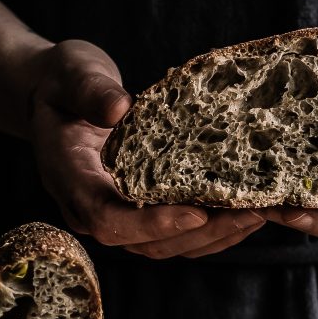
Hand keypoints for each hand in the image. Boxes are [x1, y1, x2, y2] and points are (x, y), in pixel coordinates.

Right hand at [26, 40, 264, 258]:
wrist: (56, 94)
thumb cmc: (63, 81)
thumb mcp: (72, 73)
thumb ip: (91, 90)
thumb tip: (118, 109)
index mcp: (69, 178)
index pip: (107, 218)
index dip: (151, 223)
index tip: (195, 213)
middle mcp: (90, 207)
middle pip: (144, 243)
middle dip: (200, 233)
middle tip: (251, 212)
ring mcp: (116, 213)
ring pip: (165, 246)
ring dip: (215, 236)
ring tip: (261, 212)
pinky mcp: (138, 210)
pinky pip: (175, 233)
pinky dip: (213, 228)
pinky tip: (248, 210)